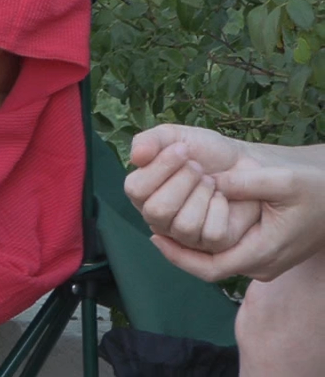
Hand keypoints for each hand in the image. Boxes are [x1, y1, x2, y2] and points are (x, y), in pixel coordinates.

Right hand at [126, 124, 267, 253]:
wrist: (243, 163)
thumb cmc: (205, 151)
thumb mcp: (175, 136)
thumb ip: (151, 140)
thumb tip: (136, 156)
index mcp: (143, 192)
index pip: (135, 190)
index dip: (159, 168)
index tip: (183, 149)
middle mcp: (158, 217)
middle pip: (157, 211)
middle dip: (183, 182)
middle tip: (198, 167)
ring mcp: (184, 234)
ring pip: (184, 226)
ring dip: (202, 195)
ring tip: (211, 181)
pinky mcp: (213, 243)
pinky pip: (211, 234)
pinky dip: (220, 208)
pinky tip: (221, 197)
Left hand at [151, 161, 324, 281]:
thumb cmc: (316, 191)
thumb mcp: (284, 181)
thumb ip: (247, 183)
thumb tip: (213, 181)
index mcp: (263, 253)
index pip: (210, 268)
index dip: (179, 255)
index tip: (154, 235)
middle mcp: (261, 265)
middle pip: (208, 266)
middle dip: (179, 248)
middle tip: (152, 225)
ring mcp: (263, 262)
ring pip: (216, 260)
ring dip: (191, 243)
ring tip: (165, 220)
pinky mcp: (263, 252)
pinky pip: (226, 252)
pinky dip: (205, 238)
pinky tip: (189, 215)